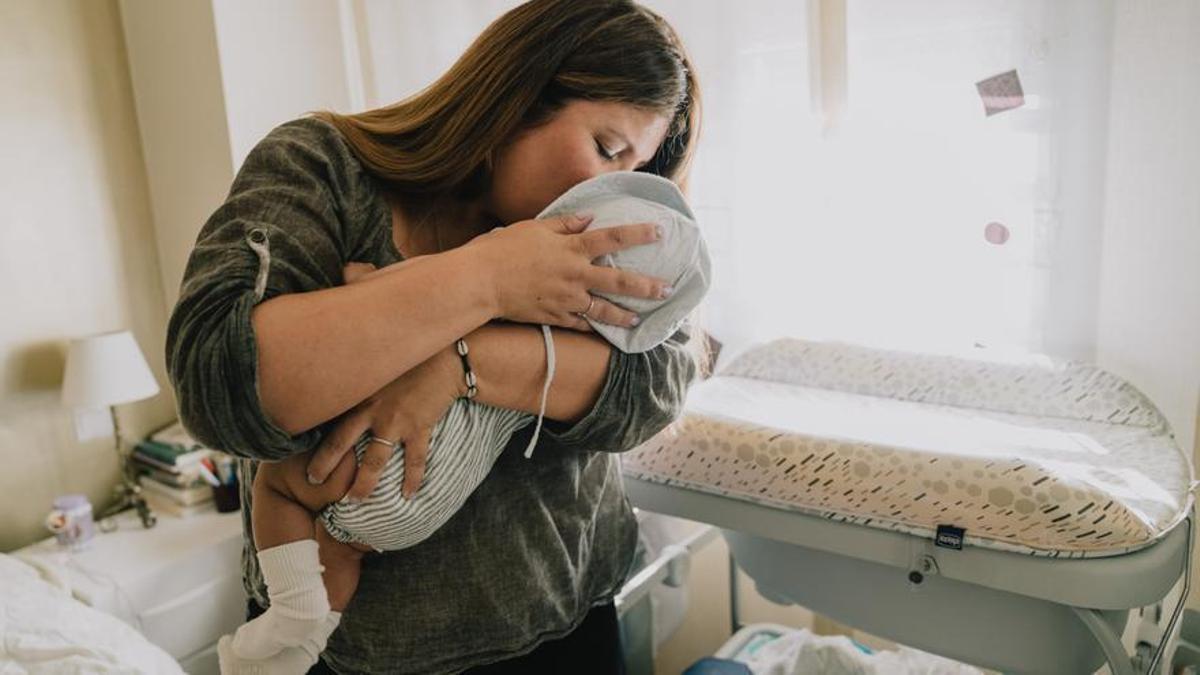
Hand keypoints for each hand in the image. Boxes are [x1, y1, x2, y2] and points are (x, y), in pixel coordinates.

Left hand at [304, 342, 463, 500]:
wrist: (444, 362)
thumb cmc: (412, 363)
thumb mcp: (380, 370)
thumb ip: (363, 384)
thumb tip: (345, 393)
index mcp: (360, 396)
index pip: (330, 419)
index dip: (313, 435)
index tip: (303, 448)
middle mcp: (373, 411)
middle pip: (341, 443)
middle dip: (325, 465)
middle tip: (314, 482)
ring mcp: (396, 422)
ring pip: (374, 461)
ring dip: (363, 483)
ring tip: (355, 500)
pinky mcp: (419, 428)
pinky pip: (414, 460)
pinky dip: (412, 480)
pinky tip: (408, 495)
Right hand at [463, 213, 671, 330]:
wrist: (480, 282)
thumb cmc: (502, 249)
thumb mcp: (534, 228)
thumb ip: (564, 224)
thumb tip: (588, 218)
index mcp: (572, 248)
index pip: (613, 238)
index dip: (639, 235)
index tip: (661, 233)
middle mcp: (575, 275)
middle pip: (619, 281)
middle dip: (646, 286)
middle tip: (667, 290)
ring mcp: (566, 300)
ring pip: (603, 310)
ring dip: (624, 315)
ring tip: (638, 319)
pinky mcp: (554, 317)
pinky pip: (579, 324)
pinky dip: (592, 326)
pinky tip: (602, 330)